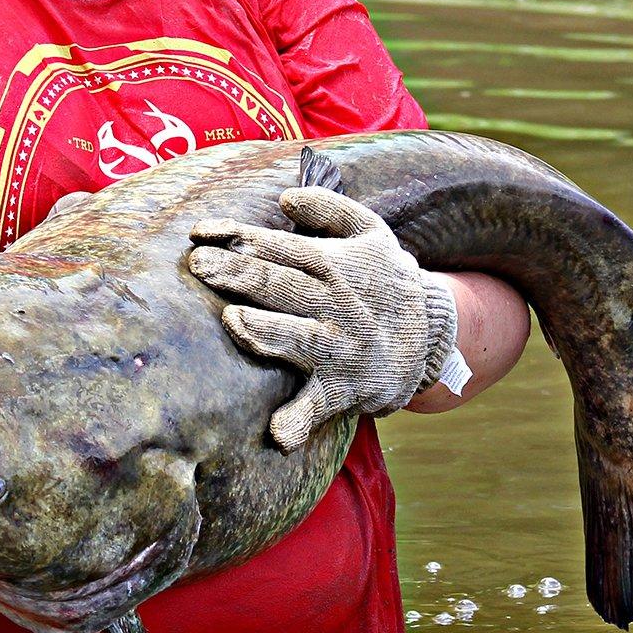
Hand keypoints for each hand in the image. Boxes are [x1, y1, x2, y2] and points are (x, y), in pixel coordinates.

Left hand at [188, 187, 457, 450]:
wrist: (434, 336)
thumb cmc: (384, 279)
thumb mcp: (370, 231)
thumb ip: (328, 208)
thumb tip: (285, 198)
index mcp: (334, 263)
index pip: (278, 246)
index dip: (237, 237)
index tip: (200, 233)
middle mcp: (335, 304)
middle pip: (279, 287)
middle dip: (237, 275)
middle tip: (198, 266)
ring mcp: (339, 347)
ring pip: (296, 337)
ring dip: (265, 332)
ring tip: (233, 322)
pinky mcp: (342, 387)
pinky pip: (318, 406)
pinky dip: (299, 421)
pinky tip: (278, 434)